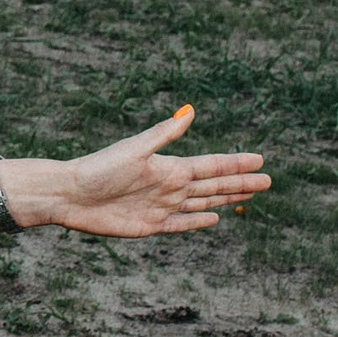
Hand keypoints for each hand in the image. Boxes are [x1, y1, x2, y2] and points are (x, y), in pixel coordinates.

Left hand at [26, 106, 269, 236]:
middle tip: (268, 180)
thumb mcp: (134, 150)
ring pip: (203, 202)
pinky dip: (199, 222)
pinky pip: (182, 224)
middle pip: (214, 185)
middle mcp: (169, 186)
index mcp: (169, 167)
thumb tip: (190, 111)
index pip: (211, 165)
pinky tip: (215, 218)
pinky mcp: (150, 225)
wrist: (69, 195)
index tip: (261, 159)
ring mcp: (162, 206)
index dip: (236, 163)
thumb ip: (164, 133)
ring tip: (249, 194)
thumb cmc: (98, 169)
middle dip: (241, 182)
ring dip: (227, 199)